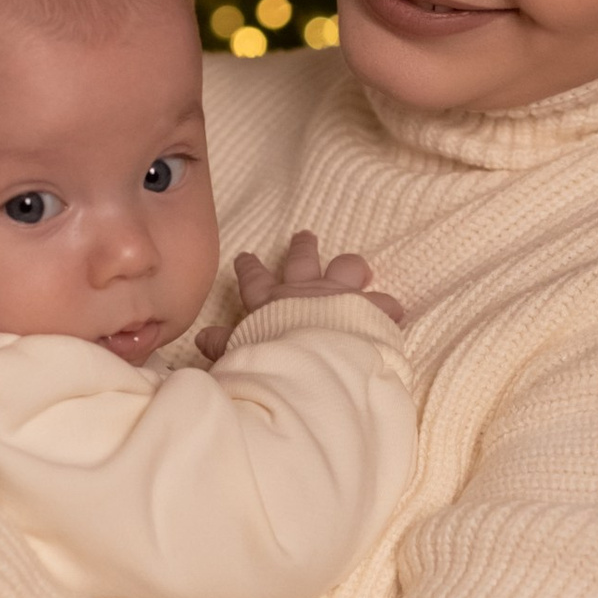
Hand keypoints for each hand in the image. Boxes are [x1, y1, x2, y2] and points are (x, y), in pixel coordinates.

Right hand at [193, 227, 406, 362]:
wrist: (311, 362)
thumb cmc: (271, 358)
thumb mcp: (239, 353)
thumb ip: (223, 346)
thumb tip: (201, 340)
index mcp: (269, 301)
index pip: (254, 279)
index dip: (249, 268)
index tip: (246, 257)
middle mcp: (303, 291)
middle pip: (302, 262)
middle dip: (302, 248)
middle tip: (305, 235)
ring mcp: (337, 295)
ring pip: (345, 269)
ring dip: (351, 266)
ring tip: (359, 266)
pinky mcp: (367, 309)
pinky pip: (382, 304)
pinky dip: (387, 307)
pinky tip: (395, 310)